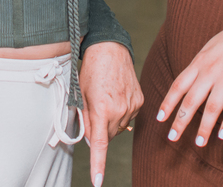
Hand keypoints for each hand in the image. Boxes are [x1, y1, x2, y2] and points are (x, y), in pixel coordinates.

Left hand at [79, 41, 142, 186]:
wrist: (110, 49)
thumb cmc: (91, 71)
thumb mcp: (82, 96)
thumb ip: (86, 120)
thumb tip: (92, 141)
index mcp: (101, 109)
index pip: (100, 145)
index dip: (98, 165)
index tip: (98, 181)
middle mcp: (119, 110)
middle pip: (108, 135)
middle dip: (101, 129)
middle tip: (94, 109)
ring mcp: (132, 106)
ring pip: (119, 127)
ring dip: (111, 121)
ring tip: (106, 98)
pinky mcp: (140, 101)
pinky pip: (129, 116)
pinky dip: (122, 112)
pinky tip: (117, 96)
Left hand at [155, 1, 222, 147]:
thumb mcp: (212, 46)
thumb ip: (201, 63)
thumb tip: (190, 78)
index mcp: (200, 61)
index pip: (178, 86)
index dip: (168, 103)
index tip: (160, 118)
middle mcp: (210, 71)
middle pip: (191, 101)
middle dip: (180, 121)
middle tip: (172, 138)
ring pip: (211, 108)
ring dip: (204, 128)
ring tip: (199, 144)